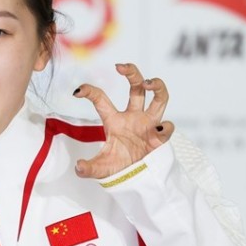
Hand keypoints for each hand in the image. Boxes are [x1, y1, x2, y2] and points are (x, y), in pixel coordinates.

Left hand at [73, 63, 173, 178]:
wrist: (137, 179)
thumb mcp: (100, 168)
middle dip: (132, 73)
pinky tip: (158, 131)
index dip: (90, 92)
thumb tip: (79, 168)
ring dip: (157, 86)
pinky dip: (165, 127)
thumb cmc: (119, 167)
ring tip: (149, 82)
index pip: (101, 100)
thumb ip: (88, 168)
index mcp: (114, 121)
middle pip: (136, 88)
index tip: (78, 91)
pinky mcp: (161, 136)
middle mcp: (133, 117)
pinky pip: (167, 126)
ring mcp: (149, 124)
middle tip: (120, 66)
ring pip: (159, 97)